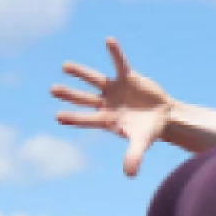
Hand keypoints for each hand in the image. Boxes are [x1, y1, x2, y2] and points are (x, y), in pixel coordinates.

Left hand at [51, 38, 172, 175]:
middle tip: (52, 90)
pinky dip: (115, 53)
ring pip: (94, 80)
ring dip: (81, 73)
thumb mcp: (142, 143)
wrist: (163, 117)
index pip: (87, 119)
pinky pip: (119, 63)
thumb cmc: (148, 131)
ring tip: (65, 67)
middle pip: (84, 99)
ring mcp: (114, 89)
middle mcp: (106, 103)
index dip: (75, 118)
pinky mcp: (127, 77)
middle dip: (70, 95)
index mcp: (107, 120)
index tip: (59, 117)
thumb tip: (130, 175)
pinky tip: (109, 40)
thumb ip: (134, 157)